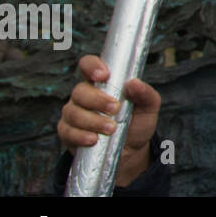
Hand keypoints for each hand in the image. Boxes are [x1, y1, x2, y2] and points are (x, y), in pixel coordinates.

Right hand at [57, 54, 160, 186]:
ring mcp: (73, 113)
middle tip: (115, 109)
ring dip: (92, 121)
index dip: (92, 66)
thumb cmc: (137, 122)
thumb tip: (134, 83)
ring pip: (73, 112)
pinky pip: (67, 132)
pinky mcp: (68, 133)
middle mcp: (84, 95)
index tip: (103, 75)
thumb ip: (145, 93)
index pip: (89, 65)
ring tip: (111, 129)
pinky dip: (80, 135)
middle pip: (80, 90)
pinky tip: (93, 139)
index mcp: (102, 82)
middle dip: (97, 100)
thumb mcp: (148, 107)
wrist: (130, 151)